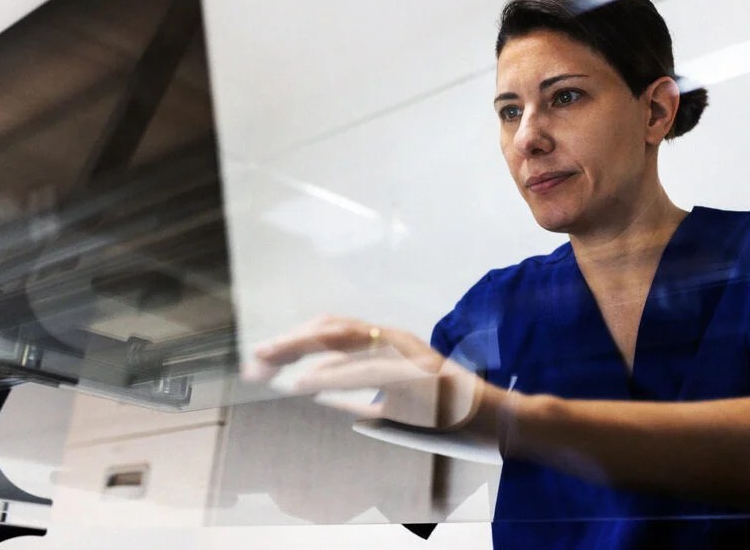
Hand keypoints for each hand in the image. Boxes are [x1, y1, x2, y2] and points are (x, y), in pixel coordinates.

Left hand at [249, 316, 485, 430]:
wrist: (494, 421)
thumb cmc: (443, 415)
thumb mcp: (390, 405)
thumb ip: (356, 397)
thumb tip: (317, 396)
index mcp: (387, 344)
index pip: (333, 333)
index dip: (295, 342)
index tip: (262, 362)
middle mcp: (394, 339)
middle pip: (332, 328)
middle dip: (290, 341)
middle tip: (255, 357)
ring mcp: (407, 352)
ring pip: (346, 339)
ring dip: (303, 349)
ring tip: (270, 364)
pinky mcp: (417, 373)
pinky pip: (368, 370)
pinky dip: (334, 374)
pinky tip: (307, 381)